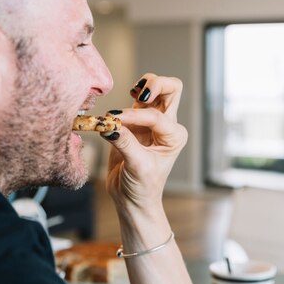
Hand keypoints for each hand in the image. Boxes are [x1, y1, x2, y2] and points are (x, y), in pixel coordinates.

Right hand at [103, 74, 187, 211]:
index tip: (114, 121)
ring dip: (141, 88)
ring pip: (153, 89)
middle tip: (139, 92)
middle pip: (171, 89)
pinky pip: (133, 101)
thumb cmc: (142, 187)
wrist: (133, 199)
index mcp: (175, 136)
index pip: (156, 115)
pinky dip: (125, 99)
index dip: (134, 116)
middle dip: (156, 84)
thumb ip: (125, 143)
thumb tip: (109, 124)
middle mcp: (167, 125)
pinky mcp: (135, 122)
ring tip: (129, 96)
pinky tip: (117, 109)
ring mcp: (151, 121)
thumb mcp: (137, 167)